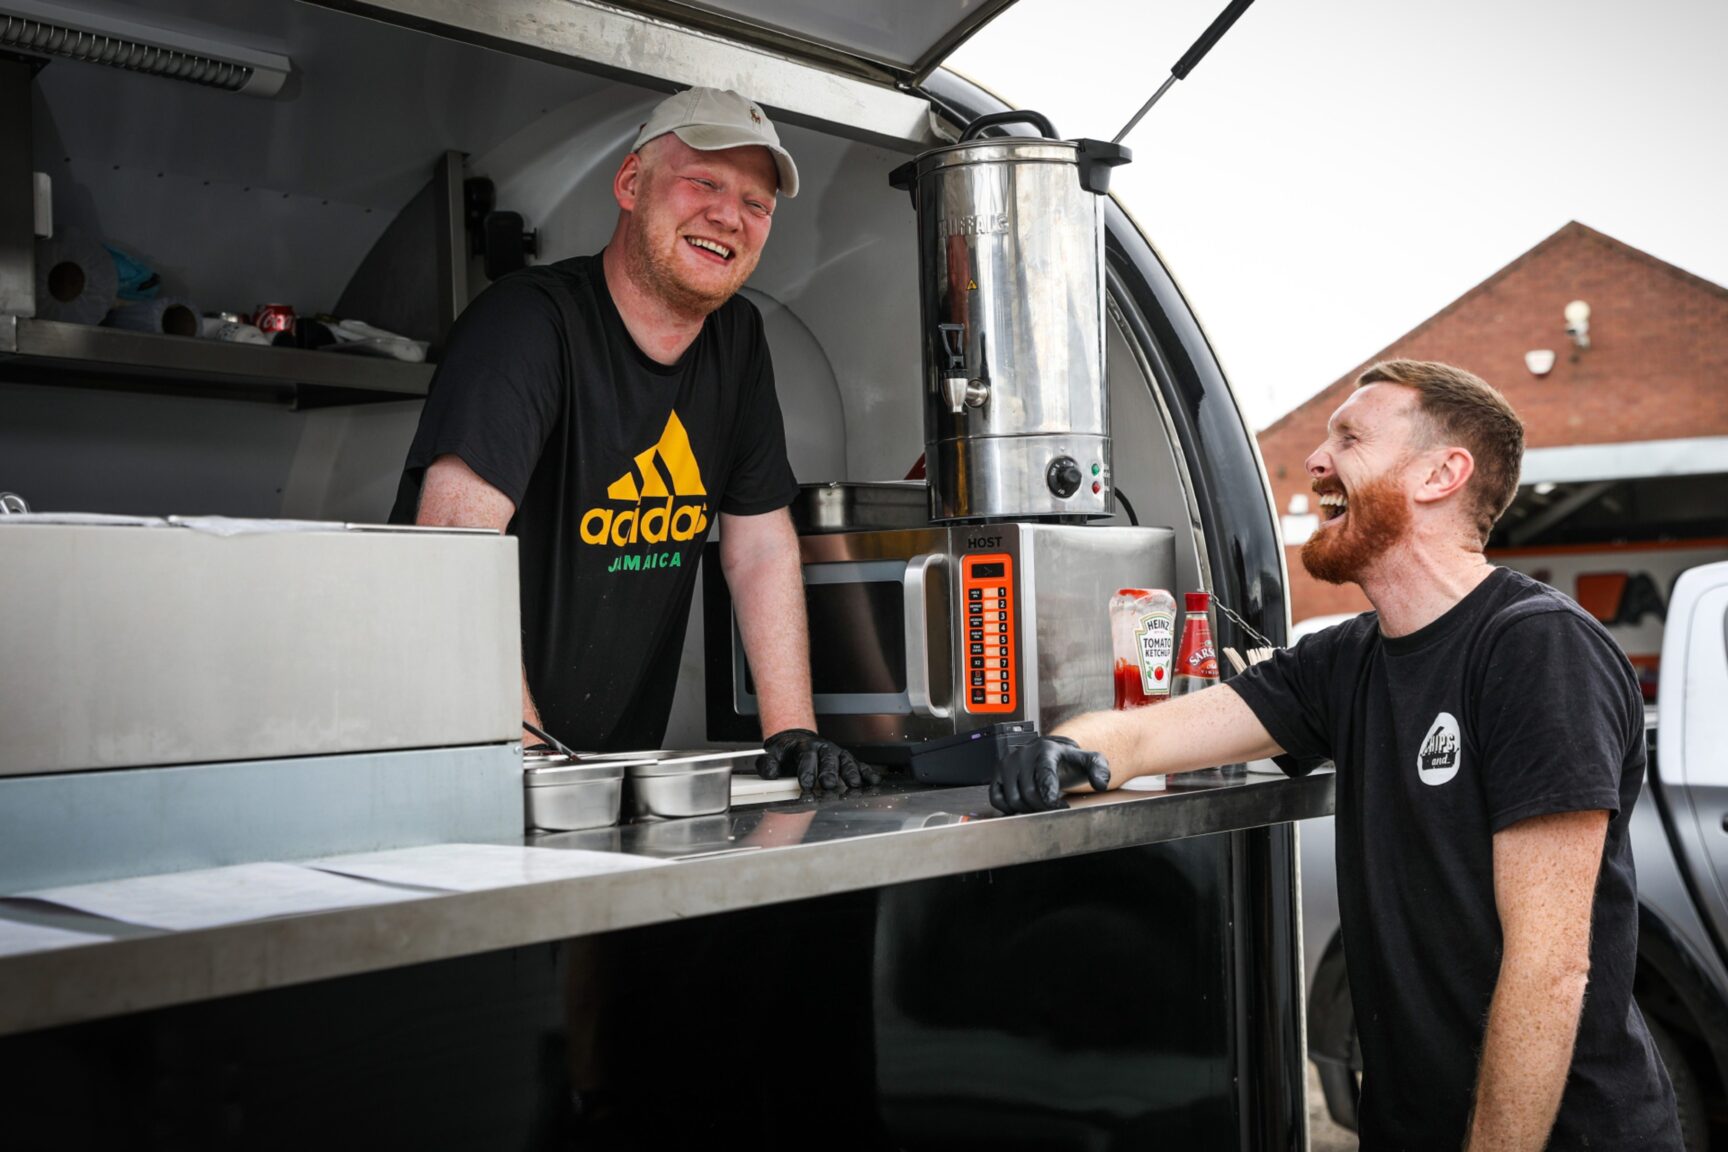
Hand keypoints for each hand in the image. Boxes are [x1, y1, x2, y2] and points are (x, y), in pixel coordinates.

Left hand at [757, 729, 880, 790]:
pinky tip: (873, 780)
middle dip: (829, 773)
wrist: (796, 740)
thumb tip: (770, 772)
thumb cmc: (785, 753)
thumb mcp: (771, 756)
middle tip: (829, 785)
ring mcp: (836, 754)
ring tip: (854, 785)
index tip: (805, 785)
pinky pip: (858, 764)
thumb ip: (768, 765)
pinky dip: (866, 772)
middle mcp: (823, 749)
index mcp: (804, 747)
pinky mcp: (846, 760)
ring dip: (850, 773)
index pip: (806, 758)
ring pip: (845, 761)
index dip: (806, 772)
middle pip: (828, 760)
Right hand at [989, 736, 1110, 813]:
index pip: (1044, 772)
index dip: (1049, 793)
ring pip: (1013, 798)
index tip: (1058, 805)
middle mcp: (1023, 753)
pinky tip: (1023, 806)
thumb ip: (1100, 769)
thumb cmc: (1069, 762)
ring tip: (1041, 807)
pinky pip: (997, 798)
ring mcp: (1008, 763)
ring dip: (1027, 809)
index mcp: (1046, 749)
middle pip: (1028, 792)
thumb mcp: (1089, 761)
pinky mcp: (997, 773)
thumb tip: (1100, 784)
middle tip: (1055, 809)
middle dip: (1043, 806)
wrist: (1051, 756)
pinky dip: (1009, 808)